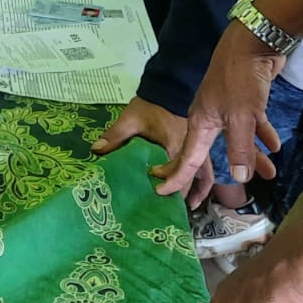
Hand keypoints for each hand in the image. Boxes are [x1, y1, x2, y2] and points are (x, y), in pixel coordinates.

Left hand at [93, 97, 216, 198]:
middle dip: (179, 196)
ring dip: (196, 194)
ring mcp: (198, 150)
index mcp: (174, 145)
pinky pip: (206, 171)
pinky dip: (201, 185)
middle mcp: (191, 150)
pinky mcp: (198, 149)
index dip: (167, 187)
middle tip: (166, 212)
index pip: (176, 172)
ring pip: (203, 177)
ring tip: (185, 209)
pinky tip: (194, 197)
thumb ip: (115, 136)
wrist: (168, 90)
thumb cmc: (149, 106)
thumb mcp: (130, 119)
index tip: (153, 195)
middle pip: (190, 179)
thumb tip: (96, 151)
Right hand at [163, 22, 287, 197]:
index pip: (187, 157)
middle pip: (211, 151)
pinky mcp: (246, 100)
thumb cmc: (240, 79)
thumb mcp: (241, 117)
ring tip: (270, 173)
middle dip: (217, 171)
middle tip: (207, 194)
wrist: (254, 42)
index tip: (162, 192)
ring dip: (253, 155)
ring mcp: (228, 109)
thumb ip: (239, 148)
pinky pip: (253, 124)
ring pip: (238, 139)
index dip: (176, 176)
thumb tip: (239, 178)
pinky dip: (263, 134)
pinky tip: (274, 146)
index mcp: (201, 122)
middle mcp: (211, 117)